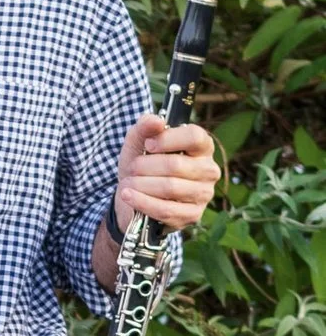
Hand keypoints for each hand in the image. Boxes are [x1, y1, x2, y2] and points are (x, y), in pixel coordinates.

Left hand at [114, 114, 219, 232]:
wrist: (133, 197)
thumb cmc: (142, 165)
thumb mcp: (138, 143)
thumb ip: (145, 127)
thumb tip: (156, 120)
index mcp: (201, 147)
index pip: (195, 137)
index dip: (168, 139)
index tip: (148, 145)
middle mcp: (208, 170)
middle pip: (176, 165)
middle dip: (145, 166)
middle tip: (131, 168)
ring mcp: (203, 194)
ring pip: (170, 187)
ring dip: (141, 184)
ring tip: (127, 183)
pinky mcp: (192, 215)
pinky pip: (166, 210)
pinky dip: (142, 202)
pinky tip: (128, 195)